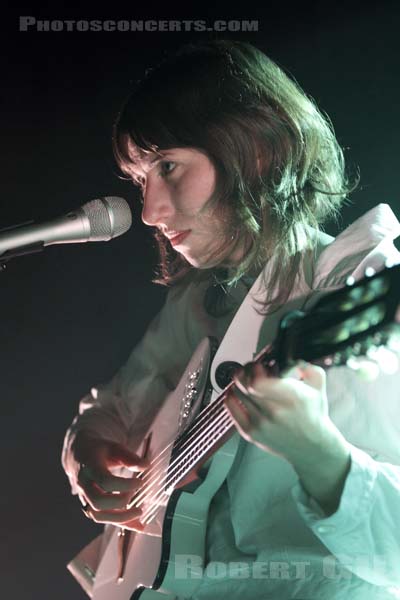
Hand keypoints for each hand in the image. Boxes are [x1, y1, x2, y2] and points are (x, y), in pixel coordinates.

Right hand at [73, 435, 148, 530]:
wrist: (77, 455)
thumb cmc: (98, 450)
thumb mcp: (114, 447)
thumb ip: (130, 457)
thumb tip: (145, 466)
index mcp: (90, 466)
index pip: (105, 481)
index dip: (125, 485)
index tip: (140, 482)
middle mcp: (84, 484)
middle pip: (98, 503)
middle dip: (120, 504)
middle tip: (136, 496)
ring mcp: (85, 497)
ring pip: (98, 516)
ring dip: (120, 519)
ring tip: (139, 512)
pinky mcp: (89, 505)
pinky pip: (103, 518)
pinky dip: (120, 523)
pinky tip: (137, 524)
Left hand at [224, 360, 351, 513]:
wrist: (311, 446)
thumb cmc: (312, 416)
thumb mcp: (318, 388)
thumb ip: (308, 367)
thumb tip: (294, 358)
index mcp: (292, 398)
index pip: (259, 382)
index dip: (255, 369)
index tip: (260, 365)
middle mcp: (274, 412)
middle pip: (245, 384)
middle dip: (246, 371)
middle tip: (251, 369)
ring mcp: (260, 424)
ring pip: (237, 393)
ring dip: (239, 382)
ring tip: (248, 380)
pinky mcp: (251, 433)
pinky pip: (231, 409)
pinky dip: (232, 396)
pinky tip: (238, 392)